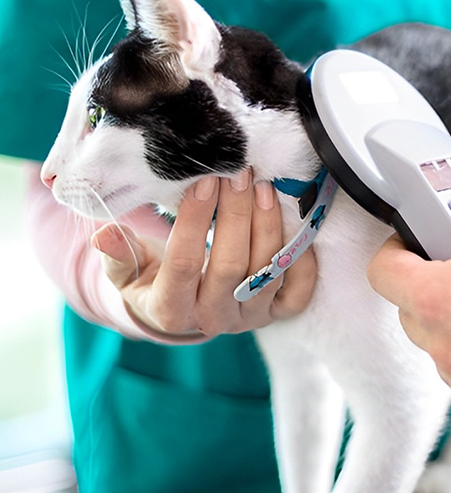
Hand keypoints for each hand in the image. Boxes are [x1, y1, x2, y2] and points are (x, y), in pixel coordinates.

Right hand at [91, 170, 316, 338]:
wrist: (185, 312)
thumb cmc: (154, 283)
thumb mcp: (127, 274)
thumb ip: (118, 256)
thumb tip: (105, 235)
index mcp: (170, 311)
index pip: (183, 264)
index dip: (194, 221)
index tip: (203, 181)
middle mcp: (213, 319)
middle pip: (230, 266)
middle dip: (236, 215)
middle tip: (238, 174)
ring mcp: (249, 318)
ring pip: (266, 274)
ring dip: (267, 226)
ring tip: (263, 186)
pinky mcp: (276, 314)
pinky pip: (298, 292)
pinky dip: (302, 259)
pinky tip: (294, 223)